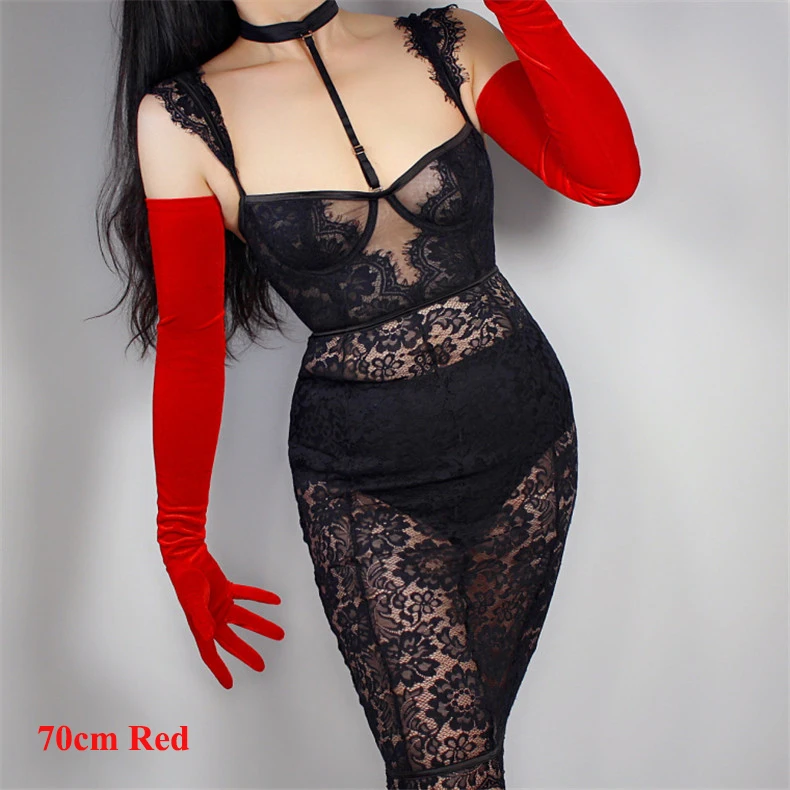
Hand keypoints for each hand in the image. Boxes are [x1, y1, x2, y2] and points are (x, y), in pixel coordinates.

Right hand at [164, 545, 284, 688]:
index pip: (210, 653)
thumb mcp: (193, 601)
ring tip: (279, 633)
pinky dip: (260, 598)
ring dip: (261, 626)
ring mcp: (220, 605)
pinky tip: (275, 601)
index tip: (229, 684)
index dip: (219, 669)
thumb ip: (201, 618)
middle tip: (260, 665)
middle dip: (246, 653)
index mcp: (201, 626)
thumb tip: (210, 635)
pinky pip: (247, 595)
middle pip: (232, 640)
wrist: (187, 557)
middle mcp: (212, 618)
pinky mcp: (227, 590)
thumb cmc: (185, 579)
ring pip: (245, 619)